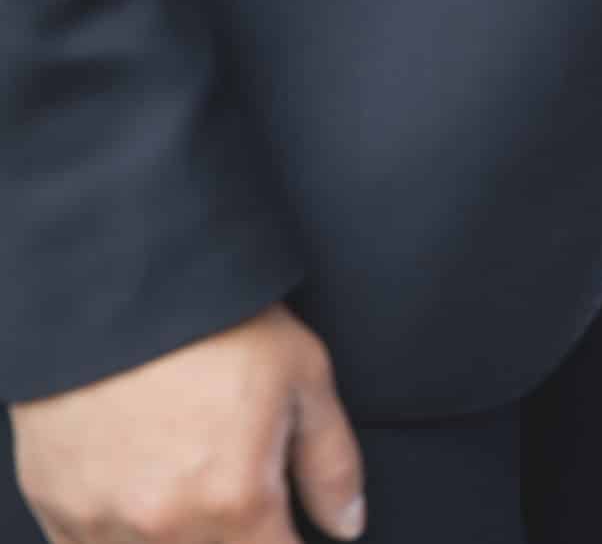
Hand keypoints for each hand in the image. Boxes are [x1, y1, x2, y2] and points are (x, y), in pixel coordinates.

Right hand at [10, 305, 366, 543]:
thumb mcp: (304, 378)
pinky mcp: (55, 505)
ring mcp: (101, 522)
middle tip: (238, 487)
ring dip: (183, 538)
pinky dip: (122, 536)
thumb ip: (331, 464)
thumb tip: (347, 523)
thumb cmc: (217, 325)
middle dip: (240, 537)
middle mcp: (164, 526)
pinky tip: (144, 496)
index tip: (288, 525)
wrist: (116, 284)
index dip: (291, 543)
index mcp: (234, 502)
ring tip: (194, 480)